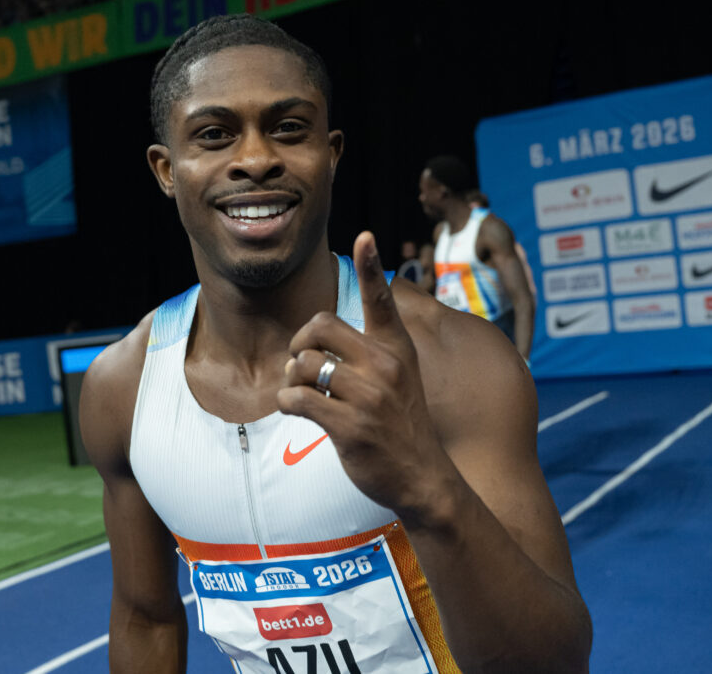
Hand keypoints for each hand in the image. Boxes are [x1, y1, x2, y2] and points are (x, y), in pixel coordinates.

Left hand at [277, 232, 450, 519]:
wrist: (423, 476)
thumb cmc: (402, 424)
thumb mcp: (401, 377)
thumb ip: (371, 351)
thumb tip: (317, 334)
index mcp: (397, 348)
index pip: (383, 299)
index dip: (371, 266)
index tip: (364, 235)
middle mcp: (386, 366)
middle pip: (320, 327)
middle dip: (298, 344)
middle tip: (298, 362)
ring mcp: (369, 396)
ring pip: (303, 365)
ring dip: (290, 378)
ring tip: (297, 390)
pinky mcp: (351, 426)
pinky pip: (297, 398)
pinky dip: (287, 402)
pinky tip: (297, 409)